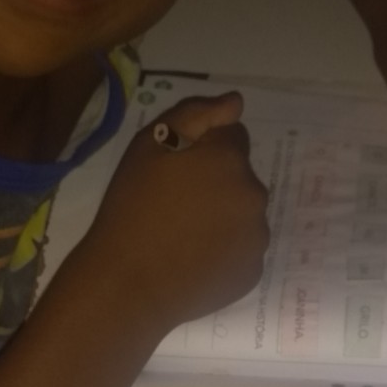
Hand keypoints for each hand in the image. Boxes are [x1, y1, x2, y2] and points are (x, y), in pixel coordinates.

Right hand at [87, 93, 268, 336]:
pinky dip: (225, 251)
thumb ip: (196, 114)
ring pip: (244, 214)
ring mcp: (257, 237)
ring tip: (183, 235)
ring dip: (223, 216)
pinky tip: (194, 259)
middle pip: (240, 177)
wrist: (129, 283)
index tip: (175, 171)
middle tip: (176, 205)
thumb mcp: (149, 146)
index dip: (203, 150)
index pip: (232, 137)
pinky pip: (242, 250)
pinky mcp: (253, 271)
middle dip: (216, 183)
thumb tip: (236, 103)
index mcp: (229, 159)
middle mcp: (254, 194)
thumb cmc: (132, 209)